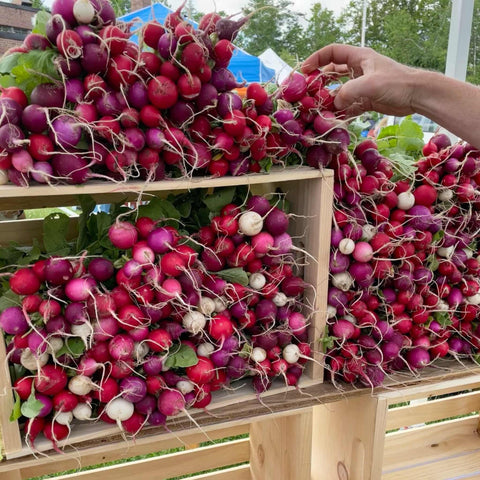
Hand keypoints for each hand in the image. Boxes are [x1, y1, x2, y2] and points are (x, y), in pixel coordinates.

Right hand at [301, 44, 419, 116]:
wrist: (417, 96)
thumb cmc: (397, 83)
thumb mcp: (369, 84)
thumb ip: (347, 92)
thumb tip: (332, 103)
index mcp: (359, 58)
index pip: (332, 52)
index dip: (316, 59)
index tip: (304, 70)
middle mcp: (359, 70)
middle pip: (333, 72)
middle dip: (320, 81)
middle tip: (308, 92)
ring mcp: (362, 85)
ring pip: (339, 91)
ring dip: (329, 99)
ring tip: (318, 108)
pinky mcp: (367, 100)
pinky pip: (348, 105)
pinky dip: (341, 111)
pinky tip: (334, 118)